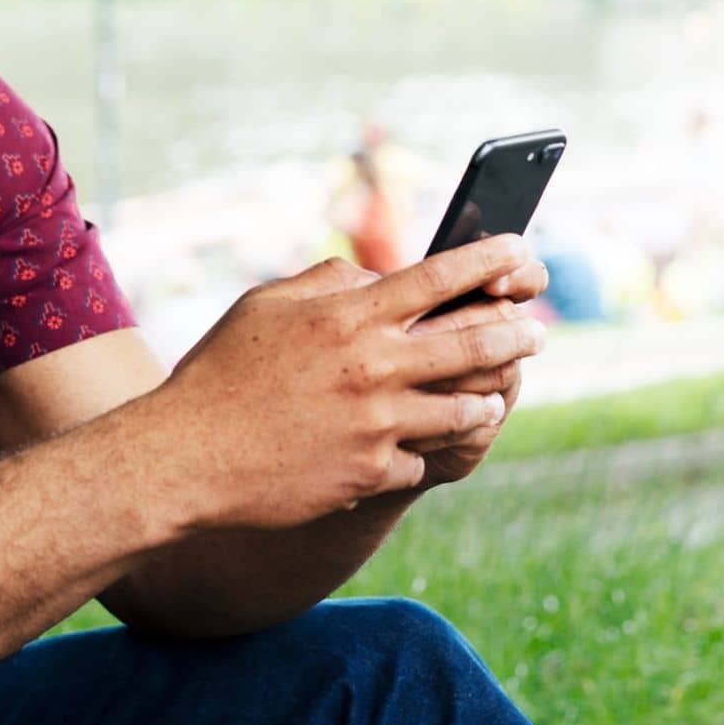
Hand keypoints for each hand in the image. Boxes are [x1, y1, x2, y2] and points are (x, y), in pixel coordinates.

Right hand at [142, 235, 546, 532]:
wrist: (187, 457)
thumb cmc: (222, 372)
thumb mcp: (266, 304)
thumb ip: (328, 282)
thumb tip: (375, 275)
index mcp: (348, 315)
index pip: (439, 276)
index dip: (489, 258)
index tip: (520, 249)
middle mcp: (373, 367)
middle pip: (473, 342)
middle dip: (516, 334)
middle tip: (536, 333)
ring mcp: (376, 425)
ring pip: (463, 409)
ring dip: (484, 399)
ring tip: (491, 395)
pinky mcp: (370, 474)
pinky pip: (421, 459)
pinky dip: (417, 451)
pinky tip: (408, 447)